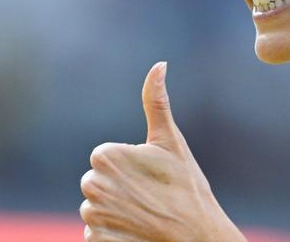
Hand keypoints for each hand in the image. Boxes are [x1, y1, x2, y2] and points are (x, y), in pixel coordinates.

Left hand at [80, 61, 245, 241]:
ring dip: (116, 211)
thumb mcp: (172, 142)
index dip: (129, 167)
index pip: (105, 158)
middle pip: (99, 182)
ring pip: (97, 207)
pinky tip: (136, 232)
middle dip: (120, 188)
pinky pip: (96, 233)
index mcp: (106, 157)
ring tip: (145, 214)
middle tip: (150, 196)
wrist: (196, 238)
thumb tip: (159, 64)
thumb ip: (156, 102)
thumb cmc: (187, 188)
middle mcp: (92, 186)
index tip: (151, 176)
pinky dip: (113, 233)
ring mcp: (92, 218)